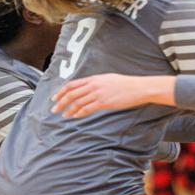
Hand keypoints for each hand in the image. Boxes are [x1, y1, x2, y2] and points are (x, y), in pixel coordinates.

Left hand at [52, 74, 170, 117]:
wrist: (139, 88)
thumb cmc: (127, 84)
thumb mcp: (109, 79)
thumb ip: (97, 83)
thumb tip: (89, 88)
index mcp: (93, 78)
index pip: (72, 85)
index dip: (61, 91)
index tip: (55, 98)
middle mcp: (93, 85)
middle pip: (71, 93)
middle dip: (60, 102)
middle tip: (54, 109)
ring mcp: (98, 93)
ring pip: (77, 102)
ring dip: (68, 109)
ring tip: (64, 114)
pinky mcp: (104, 102)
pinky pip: (87, 108)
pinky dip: (79, 113)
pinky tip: (75, 116)